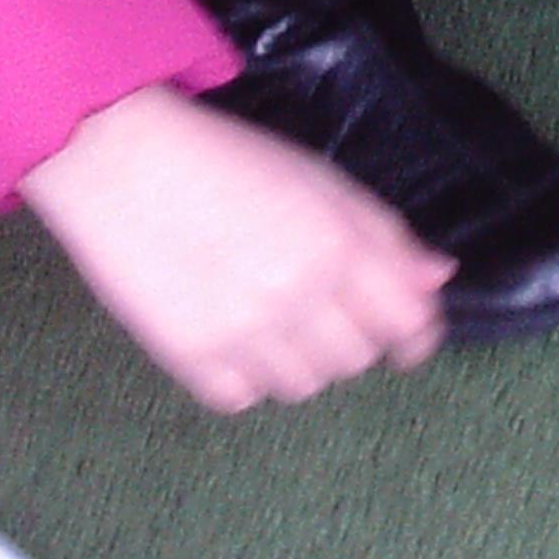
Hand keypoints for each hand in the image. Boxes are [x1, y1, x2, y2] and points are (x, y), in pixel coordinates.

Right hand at [21, 85, 451, 412]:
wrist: (122, 159)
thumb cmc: (226, 159)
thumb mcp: (320, 179)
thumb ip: (385, 234)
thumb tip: (436, 278)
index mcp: (339, 243)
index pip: (409, 321)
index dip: (417, 336)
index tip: (409, 341)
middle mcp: (298, 292)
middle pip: (356, 359)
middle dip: (351, 340)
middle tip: (323, 314)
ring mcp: (241, 329)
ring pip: (302, 387)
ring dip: (299, 362)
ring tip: (273, 323)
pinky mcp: (187, 354)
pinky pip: (241, 398)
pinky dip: (244, 379)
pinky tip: (233, 340)